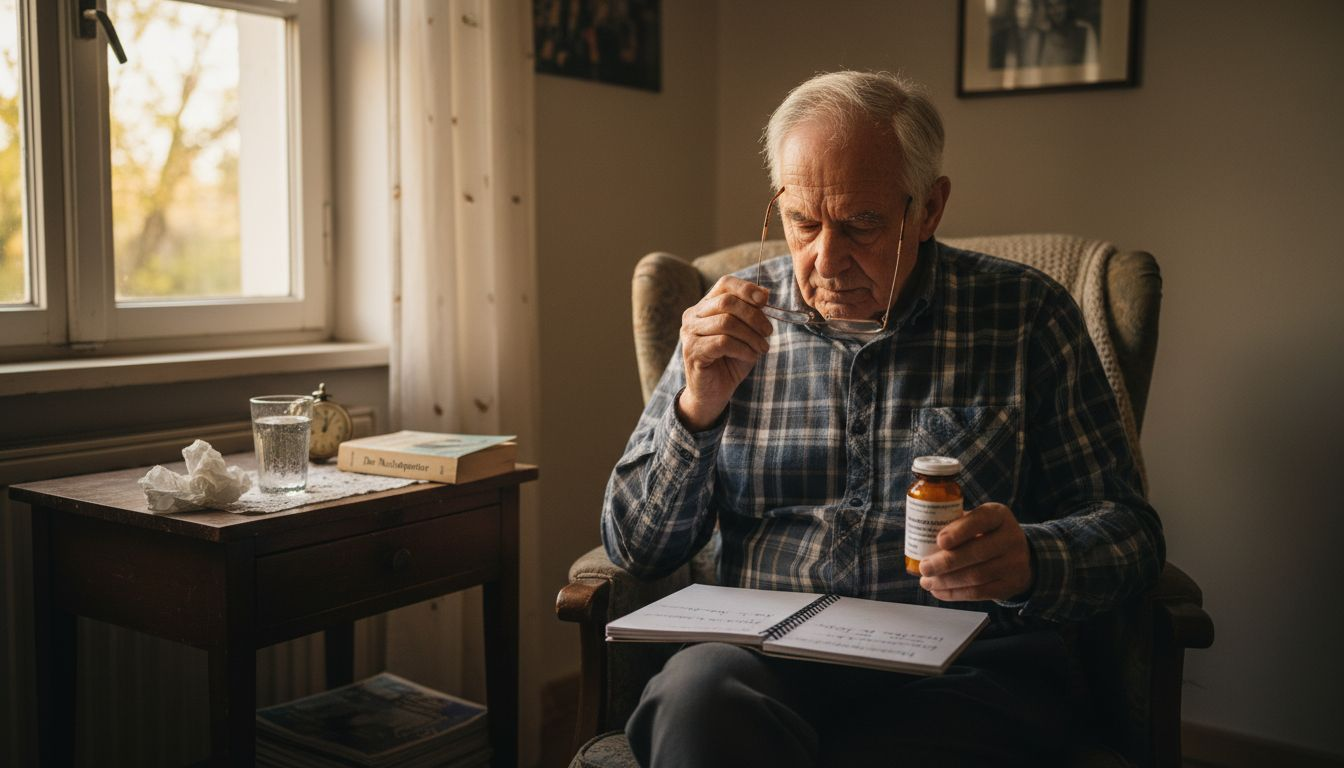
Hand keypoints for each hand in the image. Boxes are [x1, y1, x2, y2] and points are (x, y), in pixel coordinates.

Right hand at [675, 275, 772, 430]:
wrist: (713, 393)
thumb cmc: (730, 361)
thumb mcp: (746, 334)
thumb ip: (752, 313)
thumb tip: (764, 292)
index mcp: (704, 306)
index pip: (725, 284)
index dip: (746, 288)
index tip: (765, 300)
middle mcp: (692, 316)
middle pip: (727, 302)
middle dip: (754, 316)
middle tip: (768, 332)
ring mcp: (689, 334)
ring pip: (726, 322)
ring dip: (751, 336)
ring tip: (762, 348)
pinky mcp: (692, 352)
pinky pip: (723, 342)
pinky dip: (743, 349)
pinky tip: (751, 357)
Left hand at [918, 502, 1032, 601]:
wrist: (1020, 557)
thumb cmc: (985, 534)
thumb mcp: (977, 521)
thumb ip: (955, 524)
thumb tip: (920, 537)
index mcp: (999, 515)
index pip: (981, 520)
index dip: (959, 531)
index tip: (939, 540)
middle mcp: (1011, 538)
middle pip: (976, 552)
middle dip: (945, 562)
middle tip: (924, 567)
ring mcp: (1014, 564)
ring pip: (976, 576)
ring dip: (946, 581)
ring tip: (926, 582)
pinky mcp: (1010, 586)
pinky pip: (979, 593)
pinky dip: (955, 593)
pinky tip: (938, 591)